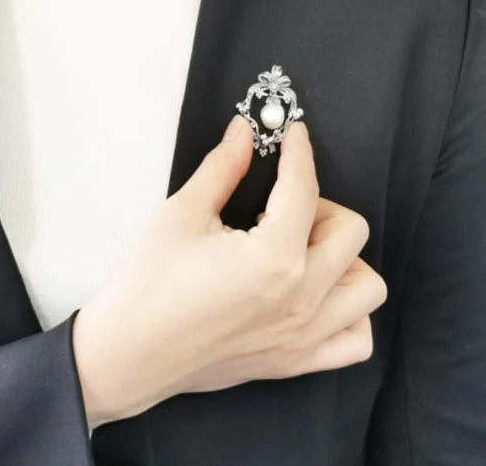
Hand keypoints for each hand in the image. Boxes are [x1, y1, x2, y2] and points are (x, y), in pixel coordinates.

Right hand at [73, 116, 386, 429]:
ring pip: (366, 285)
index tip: (293, 135)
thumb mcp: (181, 214)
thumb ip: (222, 168)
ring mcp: (303, 335)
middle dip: (319, 203)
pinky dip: (349, 312)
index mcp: (273, 258)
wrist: (127, 353)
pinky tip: (314, 294)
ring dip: (343, 257)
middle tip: (280, 203)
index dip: (298, 152)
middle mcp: (301, 298)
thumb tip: (243, 134)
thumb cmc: (147, 286)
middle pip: (349, 231)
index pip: (303, 188)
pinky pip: (356, 339)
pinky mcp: (295, 361)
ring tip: (301, 249)